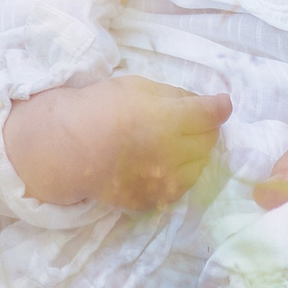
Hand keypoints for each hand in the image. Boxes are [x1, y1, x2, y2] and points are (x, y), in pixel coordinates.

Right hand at [4, 75, 230, 210]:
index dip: (220, 107)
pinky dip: (180, 175)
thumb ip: (174, 95)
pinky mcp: (151, 200)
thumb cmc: (100, 108)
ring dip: (196, 153)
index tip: (221, 104)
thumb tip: (201, 102)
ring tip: (180, 144)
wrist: (67, 148)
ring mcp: (161, 181)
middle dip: (207, 129)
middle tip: (195, 122)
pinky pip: (180, 188)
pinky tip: (167, 164)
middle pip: (209, 142)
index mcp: (167, 121)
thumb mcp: (138, 86)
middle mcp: (171, 154)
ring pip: (199, 168)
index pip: (210, 116)